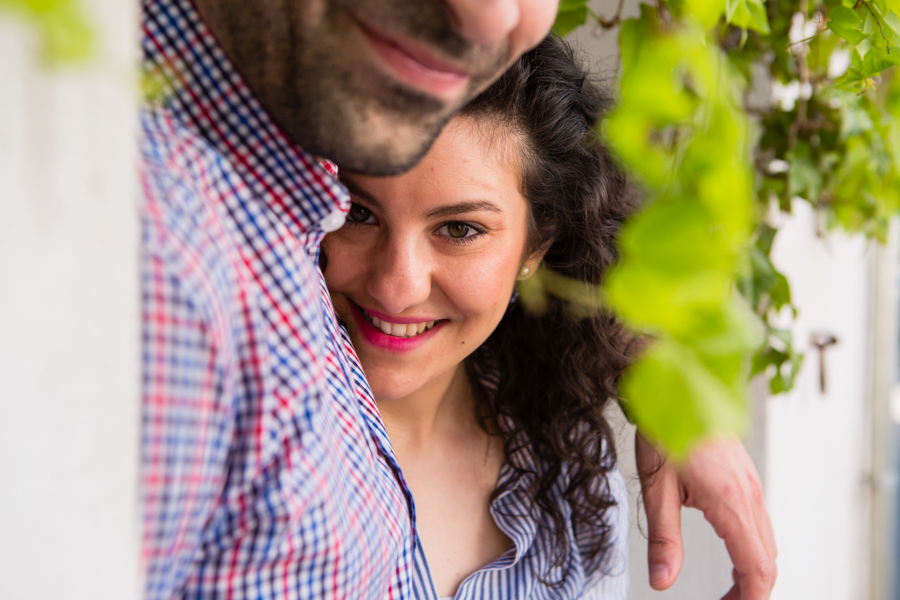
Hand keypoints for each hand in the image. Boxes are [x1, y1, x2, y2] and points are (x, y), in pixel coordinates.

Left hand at [635, 434, 777, 599]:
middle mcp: (750, 495)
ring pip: (767, 543)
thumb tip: (662, 580)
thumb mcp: (657, 489)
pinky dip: (752, 550)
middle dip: (751, 592)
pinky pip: (760, 524)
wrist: (675, 387)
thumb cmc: (663, 430)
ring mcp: (752, 485)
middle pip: (768, 561)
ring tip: (728, 592)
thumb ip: (663, 539)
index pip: (757, 569)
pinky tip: (732, 557)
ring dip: (752, 573)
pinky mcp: (746, 478)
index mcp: (732, 502)